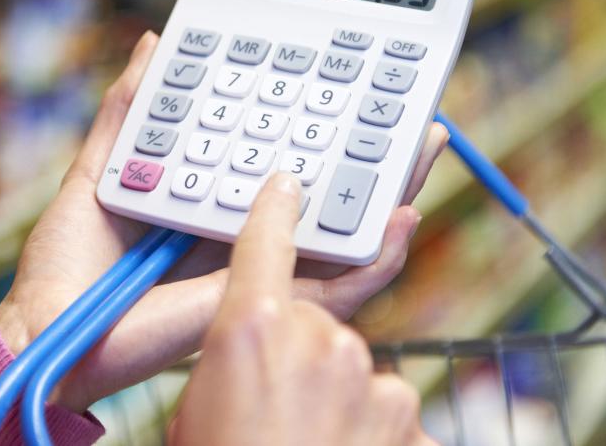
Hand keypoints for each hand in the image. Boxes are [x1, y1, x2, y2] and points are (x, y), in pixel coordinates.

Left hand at [0, 32, 447, 410]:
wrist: (50, 324)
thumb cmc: (67, 265)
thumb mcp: (100, 170)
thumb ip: (129, 111)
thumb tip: (155, 45)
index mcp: (212, 207)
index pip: (284, 166)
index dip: (322, 130)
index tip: (355, 88)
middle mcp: (243, 238)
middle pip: (328, 198)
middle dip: (375, 157)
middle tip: (413, 114)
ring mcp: (257, 271)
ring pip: (344, 237)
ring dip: (393, 195)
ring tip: (425, 148)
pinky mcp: (261, 303)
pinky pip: (333, 288)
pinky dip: (374, 260)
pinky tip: (400, 220)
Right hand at [170, 173, 435, 445]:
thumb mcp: (195, 411)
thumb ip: (230, 366)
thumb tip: (251, 365)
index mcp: (251, 329)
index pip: (266, 243)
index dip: (277, 209)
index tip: (289, 185)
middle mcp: (320, 339)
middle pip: (314, 325)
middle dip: (300, 360)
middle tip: (272, 414)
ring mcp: (372, 379)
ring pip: (354, 373)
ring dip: (337, 403)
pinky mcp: (410, 421)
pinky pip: (386, 415)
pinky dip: (369, 436)